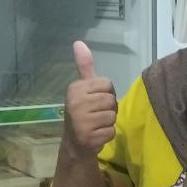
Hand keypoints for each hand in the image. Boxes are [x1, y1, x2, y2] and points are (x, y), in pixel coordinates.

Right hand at [63, 41, 116, 157]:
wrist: (74, 143)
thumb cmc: (83, 112)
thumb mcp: (83, 87)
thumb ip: (84, 66)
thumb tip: (79, 42)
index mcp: (75, 88)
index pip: (108, 84)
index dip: (106, 94)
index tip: (95, 102)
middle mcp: (75, 102)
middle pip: (111, 100)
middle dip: (109, 109)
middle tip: (96, 115)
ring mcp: (80, 120)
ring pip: (112, 116)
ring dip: (108, 122)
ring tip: (96, 125)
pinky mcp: (87, 137)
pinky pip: (111, 131)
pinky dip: (107, 135)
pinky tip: (96, 135)